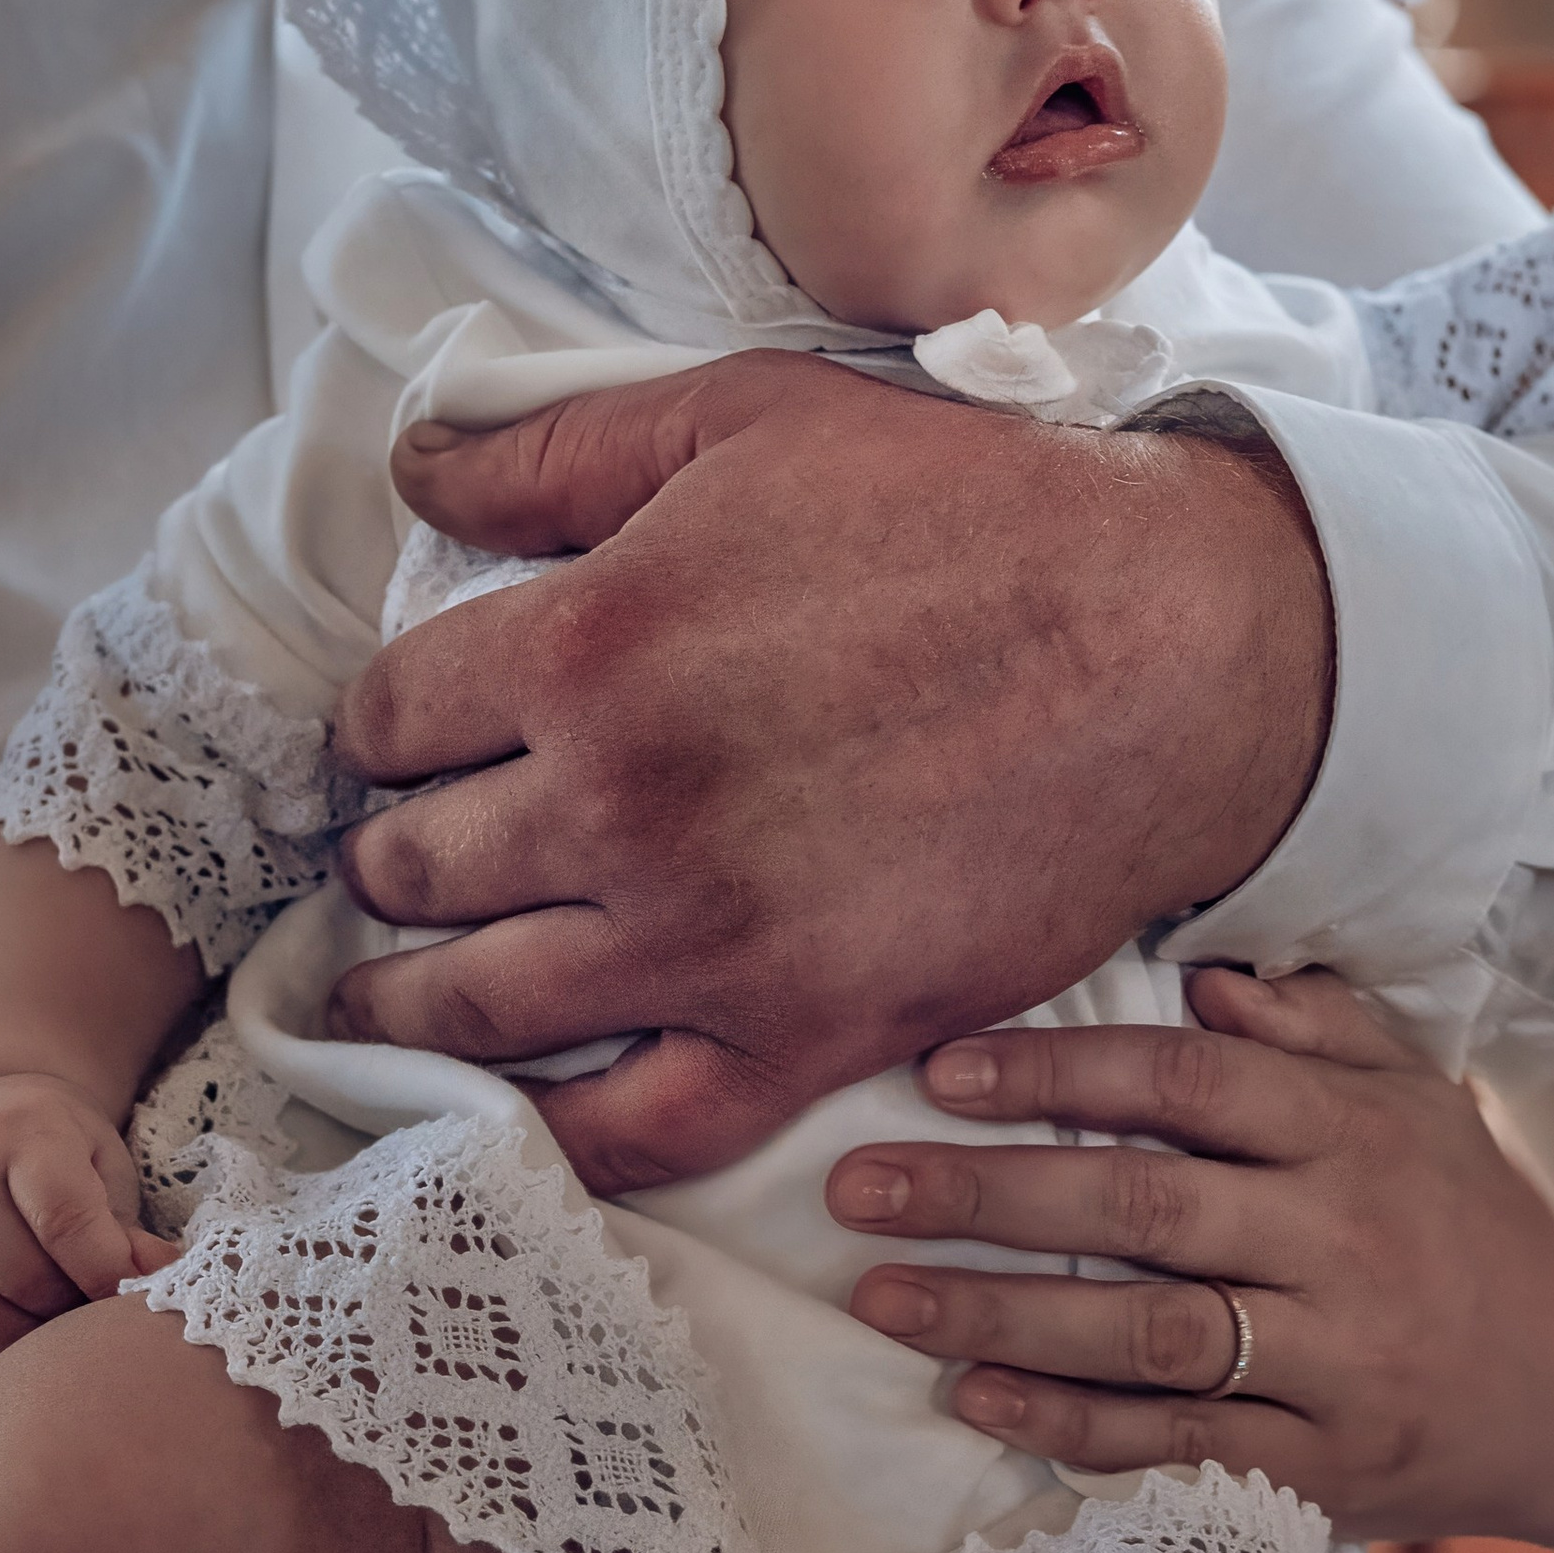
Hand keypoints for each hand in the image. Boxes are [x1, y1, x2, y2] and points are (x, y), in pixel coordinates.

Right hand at [0, 1072, 175, 1378]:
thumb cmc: (62, 1153)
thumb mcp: (106, 1170)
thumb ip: (128, 1230)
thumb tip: (163, 1280)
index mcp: (20, 1134)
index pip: (64, 1221)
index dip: (106, 1274)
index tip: (132, 1298)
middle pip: (18, 1277)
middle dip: (67, 1311)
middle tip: (90, 1315)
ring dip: (23, 1342)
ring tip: (53, 1326)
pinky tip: (2, 1343)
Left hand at [331, 352, 1329, 1192]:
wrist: (1171, 652)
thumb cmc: (971, 515)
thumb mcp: (750, 418)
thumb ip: (558, 451)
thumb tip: (412, 465)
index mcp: (589, 647)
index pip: (387, 718)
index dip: (382, 727)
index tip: (407, 741)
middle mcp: (621, 810)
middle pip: (412, 867)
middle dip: (392, 858)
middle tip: (404, 860)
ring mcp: (707, 944)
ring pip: (477, 1008)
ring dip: (412, 1001)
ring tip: (395, 994)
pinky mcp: (802, 1039)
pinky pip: (628, 1134)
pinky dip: (548, 1133)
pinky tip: (513, 1111)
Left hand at [823, 967, 1553, 1533]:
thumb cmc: (1473, 1229)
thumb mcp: (1420, 1101)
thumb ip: (1317, 1028)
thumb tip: (1202, 970)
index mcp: (1354, 1137)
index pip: (1187, 1082)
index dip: (1059, 1071)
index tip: (938, 1071)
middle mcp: (1343, 1243)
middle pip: (1143, 1205)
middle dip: (987, 1193)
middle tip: (858, 1187)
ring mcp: (1335, 1363)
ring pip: (1147, 1333)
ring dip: (1002, 1315)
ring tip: (882, 1297)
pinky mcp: (1323, 1470)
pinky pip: (1179, 1446)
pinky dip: (1072, 1426)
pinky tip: (977, 1399)